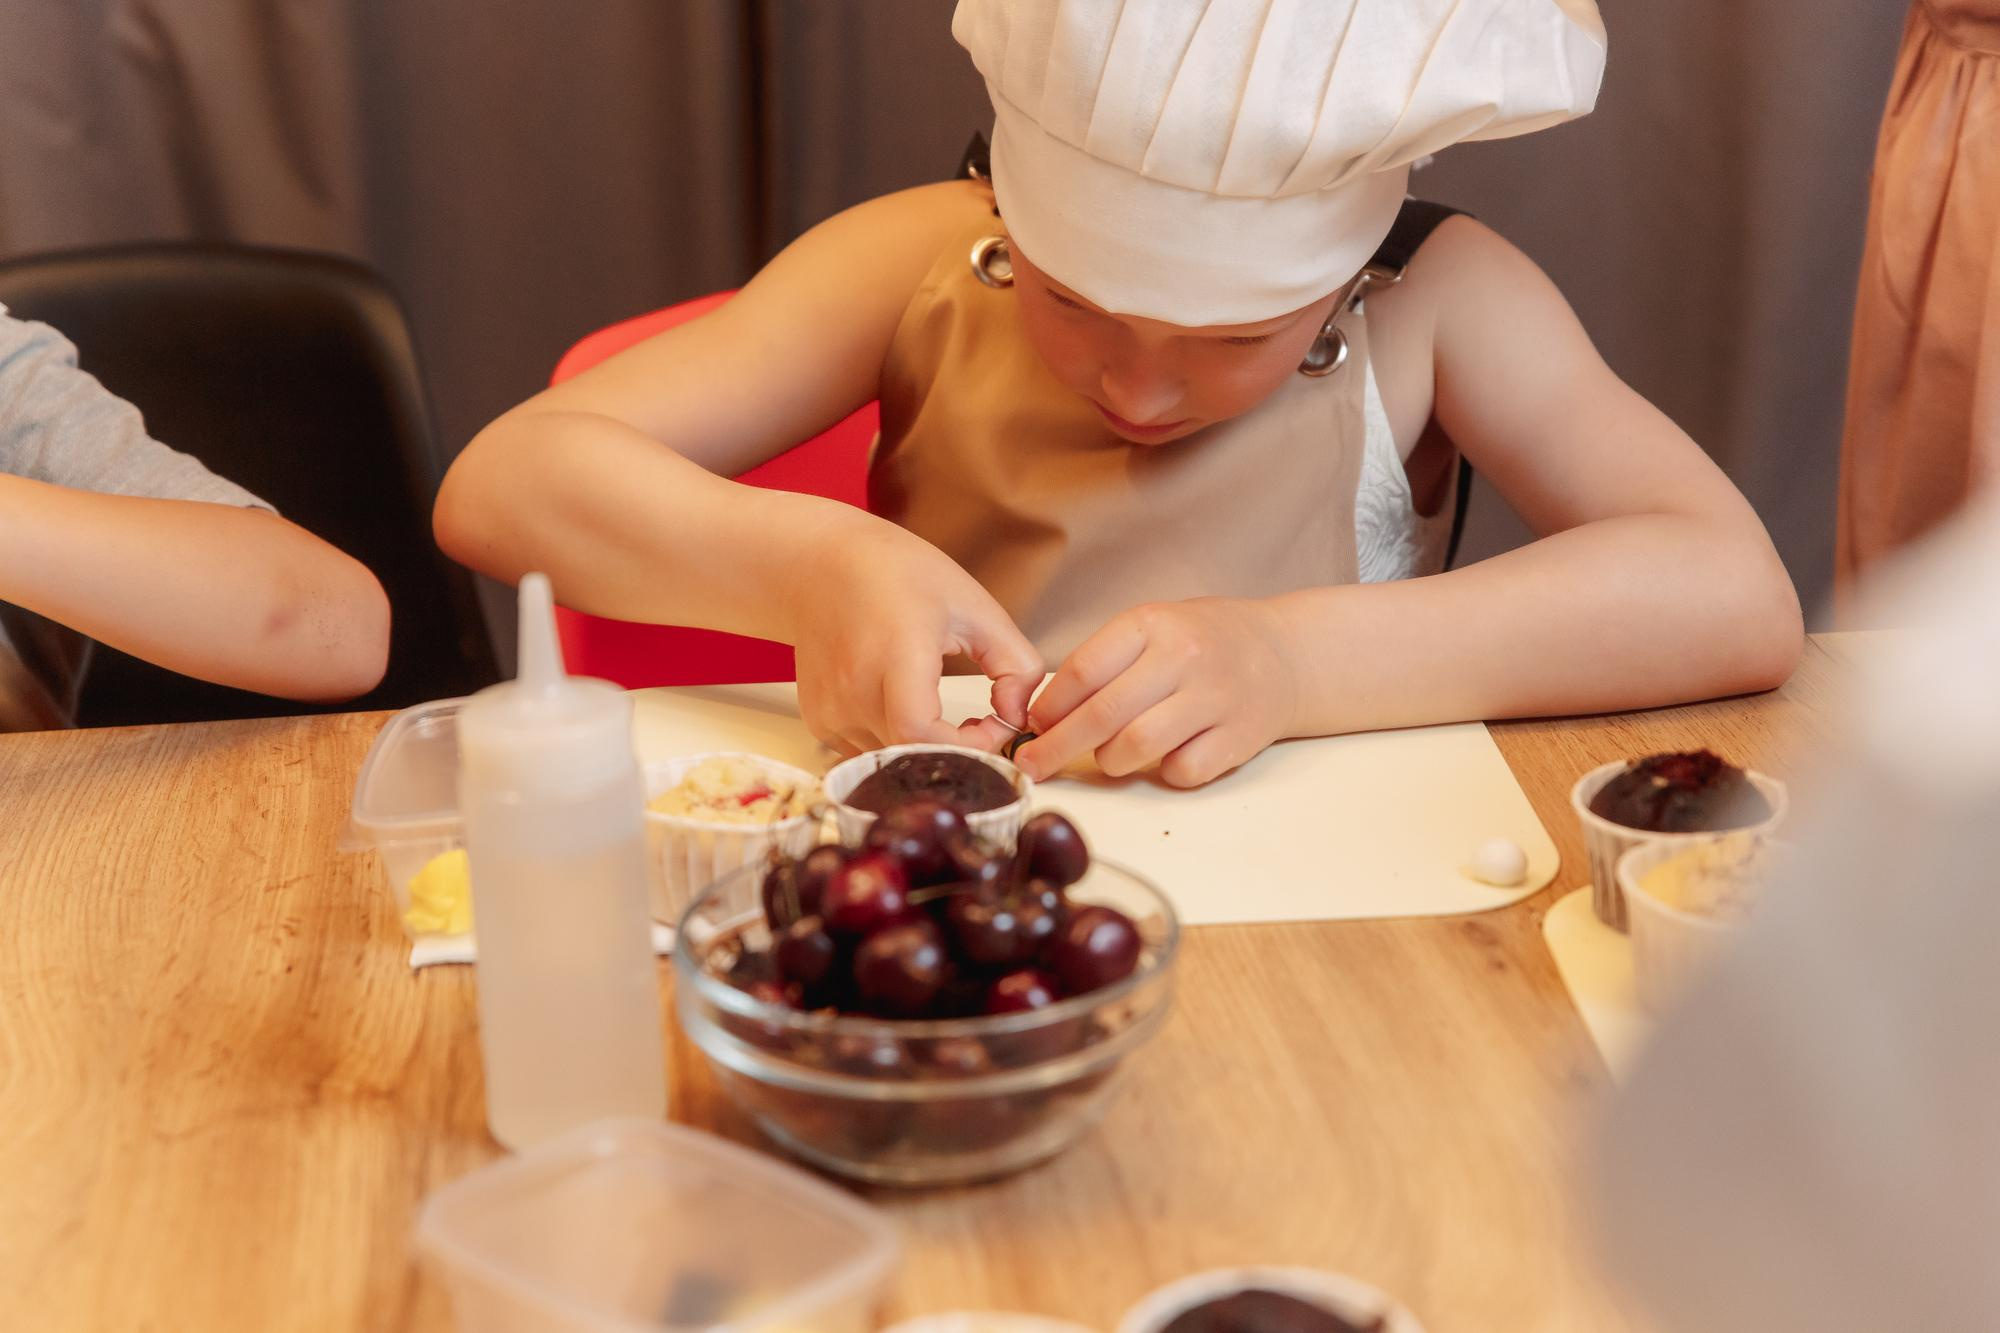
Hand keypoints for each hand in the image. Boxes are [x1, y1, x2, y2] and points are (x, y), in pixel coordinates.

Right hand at [787, 517, 1042, 756]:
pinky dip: (896, 745)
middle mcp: (853, 688)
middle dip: (957, 753)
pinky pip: (867, 755)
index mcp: (895, 653)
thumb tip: (1017, 718)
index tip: (992, 726)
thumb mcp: (974, 605)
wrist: (818, 564)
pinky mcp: (819, 722)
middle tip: (977, 725)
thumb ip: (1015, 664)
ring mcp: (830, 710)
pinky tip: (907, 710)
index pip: (921, 734)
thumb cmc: (896, 574)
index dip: (967, 747)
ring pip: (892, 762)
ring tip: (941, 712)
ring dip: (926, 750)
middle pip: (912, 756)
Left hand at [1013, 598, 1297, 787]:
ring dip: (1111, 760)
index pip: (1083, 671)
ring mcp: (1215, 698)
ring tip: (1113, 754)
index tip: (1032, 728)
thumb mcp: (1153, 630)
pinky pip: (1180, 770)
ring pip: (1136, 747)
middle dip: (1058, 748)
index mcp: (1152, 624)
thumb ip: (1104, 664)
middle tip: (1035, 766)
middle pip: (1103, 715)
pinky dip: (1164, 772)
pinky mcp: (1239, 737)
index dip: (1049, 707)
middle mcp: (1184, 657)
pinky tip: (1167, 755)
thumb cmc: (1202, 643)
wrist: (1284, 654)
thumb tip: (1046, 716)